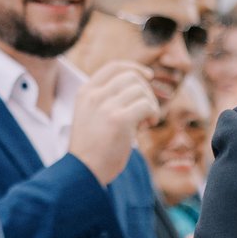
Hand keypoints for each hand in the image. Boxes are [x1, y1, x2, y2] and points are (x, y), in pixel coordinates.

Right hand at [71, 62, 161, 183]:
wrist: (83, 170)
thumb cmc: (93, 148)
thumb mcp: (92, 116)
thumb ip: (107, 101)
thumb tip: (141, 90)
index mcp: (85, 92)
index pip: (114, 67)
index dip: (135, 68)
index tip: (148, 76)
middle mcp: (94, 95)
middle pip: (132, 77)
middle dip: (146, 92)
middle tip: (145, 112)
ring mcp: (105, 106)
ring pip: (141, 90)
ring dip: (151, 104)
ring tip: (146, 121)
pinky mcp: (118, 119)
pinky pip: (147, 105)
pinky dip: (153, 113)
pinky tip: (148, 125)